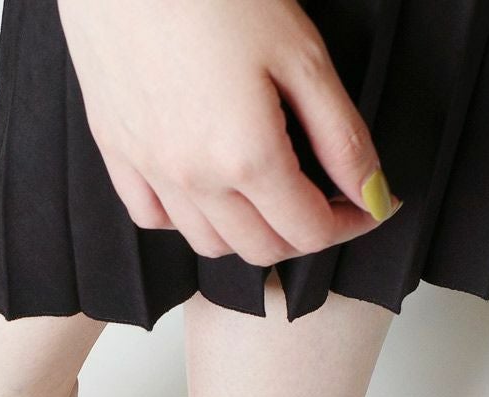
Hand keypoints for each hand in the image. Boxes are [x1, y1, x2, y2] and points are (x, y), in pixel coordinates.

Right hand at [57, 0, 399, 265]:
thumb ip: (341, 137)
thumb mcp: (302, 54)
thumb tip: (372, 195)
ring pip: (208, 244)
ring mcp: (149, 169)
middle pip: (261, 249)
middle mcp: (194, 178)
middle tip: (327, 197)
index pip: (309, 232)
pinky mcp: (116, 151)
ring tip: (270, 193)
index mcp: (246, 156)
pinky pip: (153, 217)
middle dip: (304, 233)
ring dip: (249, 233)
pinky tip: (207, 188)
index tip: (370, 205)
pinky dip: (188, 219)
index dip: (351, 225)